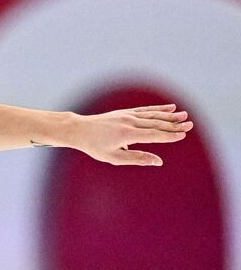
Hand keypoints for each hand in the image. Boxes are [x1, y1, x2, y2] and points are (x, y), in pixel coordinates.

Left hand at [69, 103, 192, 165]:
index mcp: (126, 134)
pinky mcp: (125, 112)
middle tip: (190, 125)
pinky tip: (170, 107)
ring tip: (184, 115)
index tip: (183, 135)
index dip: (169, 136)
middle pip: (156, 124)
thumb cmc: (95, 147)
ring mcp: (127, 115)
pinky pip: (145, 110)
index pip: (153, 135)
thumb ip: (137, 158)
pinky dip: (158, 109)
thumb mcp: (114, 158)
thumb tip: (158, 161)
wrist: (79, 130)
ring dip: (169, 116)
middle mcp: (129, 122)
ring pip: (152, 115)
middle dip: (174, 125)